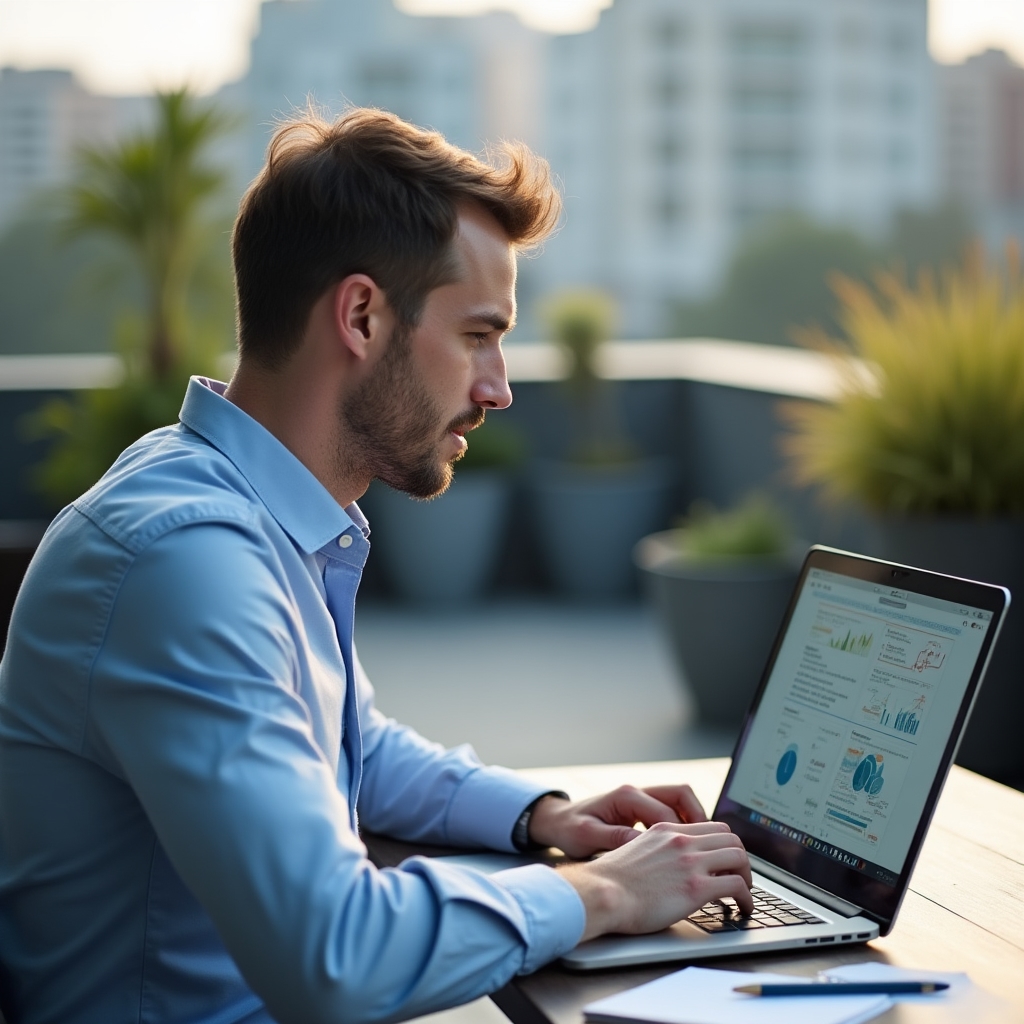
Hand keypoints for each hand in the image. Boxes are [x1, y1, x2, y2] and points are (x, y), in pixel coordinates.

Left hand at [528, 785, 707, 858]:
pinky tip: (687, 848)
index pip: (665, 812)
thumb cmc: (570, 829)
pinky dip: (684, 826)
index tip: (690, 858)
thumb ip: (615, 838)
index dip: (680, 835)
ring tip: (704, 848)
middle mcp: (637, 792)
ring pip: (680, 801)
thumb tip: (642, 845)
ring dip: (694, 821)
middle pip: (681, 795)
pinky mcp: (642, 809)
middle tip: (709, 846)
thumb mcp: (588, 836)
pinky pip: (672, 811)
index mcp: (626, 796)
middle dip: (699, 819)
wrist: (556, 821)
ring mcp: (641, 798)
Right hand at [558, 821, 752, 940]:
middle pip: (730, 839)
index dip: (724, 844)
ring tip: (745, 893)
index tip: (725, 861)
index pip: (710, 827)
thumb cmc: (611, 882)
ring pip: (739, 857)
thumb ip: (656, 851)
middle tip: (740, 876)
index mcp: (666, 830)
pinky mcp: (696, 887)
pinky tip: (743, 908)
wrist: (601, 893)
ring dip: (747, 876)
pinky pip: (737, 885)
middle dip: (740, 858)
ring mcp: (690, 862)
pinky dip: (747, 898)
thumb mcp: (634, 851)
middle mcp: (681, 840)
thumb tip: (666, 867)